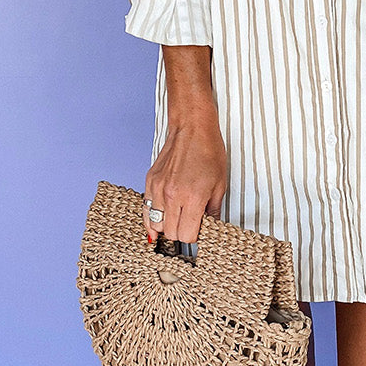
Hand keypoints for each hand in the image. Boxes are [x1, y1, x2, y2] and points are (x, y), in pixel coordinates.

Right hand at [143, 114, 227, 246]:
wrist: (192, 128)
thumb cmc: (209, 152)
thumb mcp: (220, 184)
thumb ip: (213, 210)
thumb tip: (209, 226)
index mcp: (193, 197)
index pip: (187, 235)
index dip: (194, 237)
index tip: (199, 230)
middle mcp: (172, 195)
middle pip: (171, 233)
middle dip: (181, 234)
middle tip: (189, 226)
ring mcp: (158, 188)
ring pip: (156, 224)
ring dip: (166, 227)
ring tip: (175, 223)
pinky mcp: (150, 182)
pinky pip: (146, 209)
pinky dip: (151, 219)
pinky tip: (156, 225)